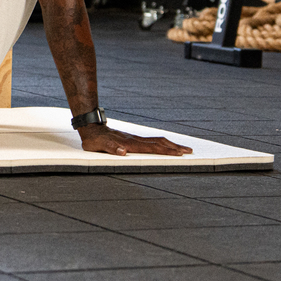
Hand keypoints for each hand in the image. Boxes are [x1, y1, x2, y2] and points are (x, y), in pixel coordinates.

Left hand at [78, 123, 192, 155]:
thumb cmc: (94, 139)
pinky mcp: (133, 139)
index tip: (178, 153)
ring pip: (156, 140)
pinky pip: (151, 141)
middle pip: (158, 143)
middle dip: (174, 147)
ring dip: (170, 144)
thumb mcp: (98, 146)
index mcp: (129, 144)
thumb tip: (122, 151)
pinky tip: (166, 145)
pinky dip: (162, 143)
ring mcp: (134, 138)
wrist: (91, 126)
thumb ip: (110, 148)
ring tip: (183, 148)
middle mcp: (134, 140)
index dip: (165, 151)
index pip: (151, 148)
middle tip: (189, 151)